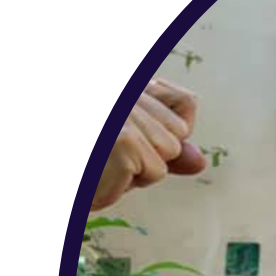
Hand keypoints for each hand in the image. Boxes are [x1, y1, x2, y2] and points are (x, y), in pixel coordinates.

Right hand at [92, 78, 206, 210]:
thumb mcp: (133, 149)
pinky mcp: (124, 142)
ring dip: (143, 168)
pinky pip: (157, 172)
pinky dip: (132, 181)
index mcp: (134, 92)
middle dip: (154, 153)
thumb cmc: (95, 166)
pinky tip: (105, 172)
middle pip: (179, 133)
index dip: (173, 128)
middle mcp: (129, 98)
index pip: (186, 103)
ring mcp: (124, 116)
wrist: (75, 183)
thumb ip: (167, 148)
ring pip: (169, 154)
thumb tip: (200, 160)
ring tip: (108, 163)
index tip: (137, 136)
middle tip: (115, 154)